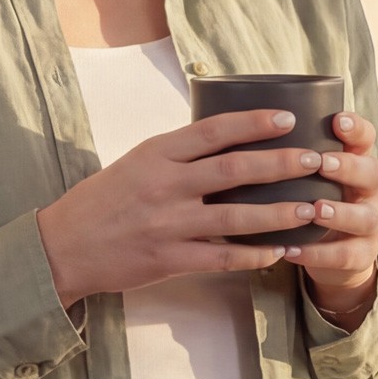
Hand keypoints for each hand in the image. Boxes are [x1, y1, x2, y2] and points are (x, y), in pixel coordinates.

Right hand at [36, 110, 327, 307]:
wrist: (62, 247)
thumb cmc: (104, 200)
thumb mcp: (136, 162)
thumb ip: (179, 153)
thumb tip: (228, 136)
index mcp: (156, 154)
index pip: (213, 131)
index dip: (253, 123)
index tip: (287, 119)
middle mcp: (165, 186)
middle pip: (233, 170)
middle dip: (279, 164)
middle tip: (315, 160)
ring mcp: (168, 225)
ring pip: (236, 218)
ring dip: (278, 214)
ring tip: (311, 209)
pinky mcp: (170, 259)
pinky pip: (222, 258)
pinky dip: (254, 255)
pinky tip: (280, 252)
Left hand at [285, 111, 377, 326]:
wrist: (329, 252)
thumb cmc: (308, 199)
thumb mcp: (304, 174)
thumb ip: (285, 154)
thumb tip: (233, 124)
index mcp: (356, 162)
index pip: (365, 138)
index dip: (356, 129)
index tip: (337, 120)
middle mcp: (369, 190)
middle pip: (373, 173)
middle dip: (350, 168)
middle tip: (324, 163)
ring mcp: (369, 224)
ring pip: (367, 217)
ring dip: (341, 213)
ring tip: (315, 210)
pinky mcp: (361, 256)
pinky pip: (345, 256)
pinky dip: (318, 254)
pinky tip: (292, 249)